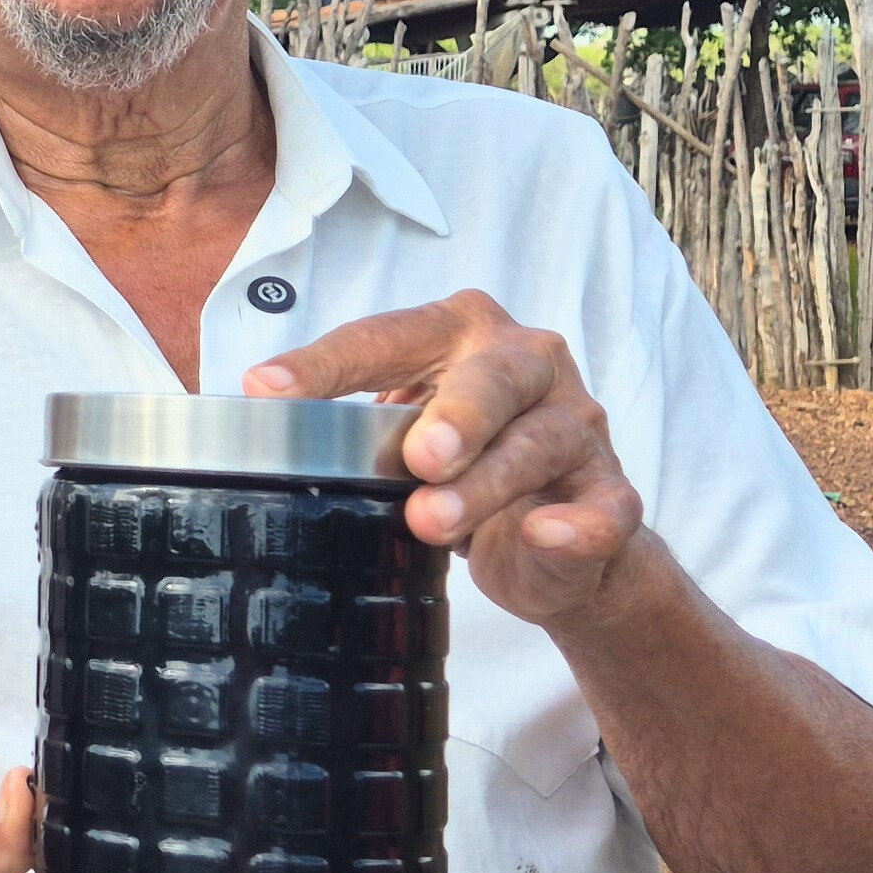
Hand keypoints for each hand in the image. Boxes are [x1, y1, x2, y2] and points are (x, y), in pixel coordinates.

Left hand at [242, 289, 648, 624]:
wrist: (549, 538)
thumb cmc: (456, 465)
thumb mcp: (398, 435)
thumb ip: (349, 426)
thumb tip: (261, 424)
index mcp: (462, 333)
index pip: (391, 337)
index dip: (327, 363)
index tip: (265, 390)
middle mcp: (528, 364)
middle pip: (495, 376)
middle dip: (457, 414)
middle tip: (417, 457)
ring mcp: (577, 426)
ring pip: (539, 443)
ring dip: (488, 484)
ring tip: (431, 521)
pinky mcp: (611, 490)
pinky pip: (607, 506)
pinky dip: (581, 524)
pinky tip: (548, 534)